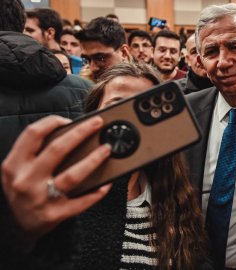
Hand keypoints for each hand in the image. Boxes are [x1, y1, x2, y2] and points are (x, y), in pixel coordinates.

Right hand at [1, 115, 111, 241]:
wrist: (17, 227)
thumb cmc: (22, 191)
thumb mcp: (18, 170)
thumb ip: (34, 152)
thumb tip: (68, 131)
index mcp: (14, 165)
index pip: (33, 134)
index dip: (52, 122)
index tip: (68, 119)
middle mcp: (26, 180)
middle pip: (57, 150)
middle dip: (81, 133)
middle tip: (97, 124)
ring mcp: (41, 198)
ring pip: (73, 175)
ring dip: (93, 160)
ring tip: (106, 149)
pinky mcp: (55, 214)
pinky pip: (81, 202)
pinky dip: (96, 192)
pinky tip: (106, 184)